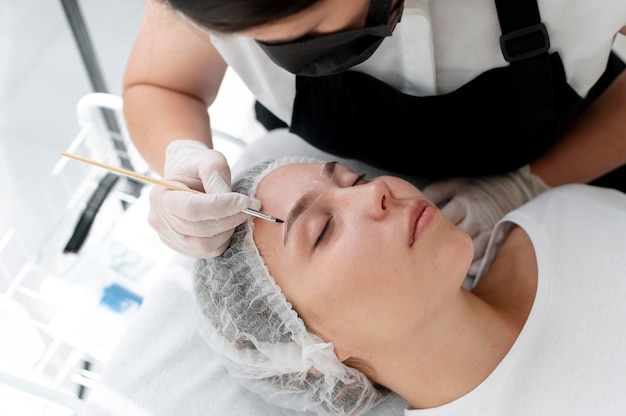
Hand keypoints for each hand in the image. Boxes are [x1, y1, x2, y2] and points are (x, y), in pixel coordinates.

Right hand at [148, 140, 259, 257]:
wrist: (187, 180)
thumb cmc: (198, 168)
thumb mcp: (208, 161)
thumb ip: (216, 176)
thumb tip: (232, 202)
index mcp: (160, 196)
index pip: (192, 208)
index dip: (222, 207)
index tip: (247, 200)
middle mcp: (160, 221)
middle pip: (200, 229)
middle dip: (231, 218)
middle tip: (252, 207)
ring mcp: (170, 239)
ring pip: (205, 245)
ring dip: (228, 230)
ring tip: (238, 213)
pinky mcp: (184, 249)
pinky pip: (210, 251)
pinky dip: (224, 238)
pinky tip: (228, 222)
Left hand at [423, 165, 548, 276]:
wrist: (514, 188)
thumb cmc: (480, 187)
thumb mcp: (457, 183)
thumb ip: (436, 191)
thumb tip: (416, 203)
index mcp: (465, 201)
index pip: (441, 220)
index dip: (426, 230)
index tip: (415, 238)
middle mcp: (477, 217)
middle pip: (454, 238)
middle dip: (438, 248)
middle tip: (422, 257)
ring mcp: (490, 230)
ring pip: (470, 251)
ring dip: (455, 260)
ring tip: (440, 266)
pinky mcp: (498, 240)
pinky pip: (485, 258)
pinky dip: (474, 266)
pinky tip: (462, 270)